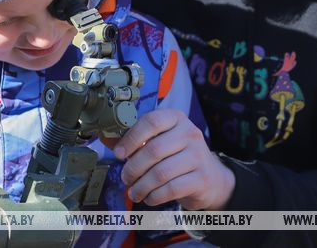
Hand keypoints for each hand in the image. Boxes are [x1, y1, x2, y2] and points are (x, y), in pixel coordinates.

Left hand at [113, 109, 234, 209]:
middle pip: (154, 150)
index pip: (151, 122)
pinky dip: (155, 196)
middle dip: (133, 168)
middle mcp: (190, 133)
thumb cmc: (176, 156)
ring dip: (142, 186)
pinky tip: (150, 198)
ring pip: (161, 172)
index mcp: (176, 118)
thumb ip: (135, 139)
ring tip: (134, 192)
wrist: (210, 177)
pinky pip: (171, 189)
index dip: (131, 138)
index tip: (118, 154)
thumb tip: (106, 138)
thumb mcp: (160, 141)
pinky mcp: (202, 178)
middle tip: (125, 178)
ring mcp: (199, 155)